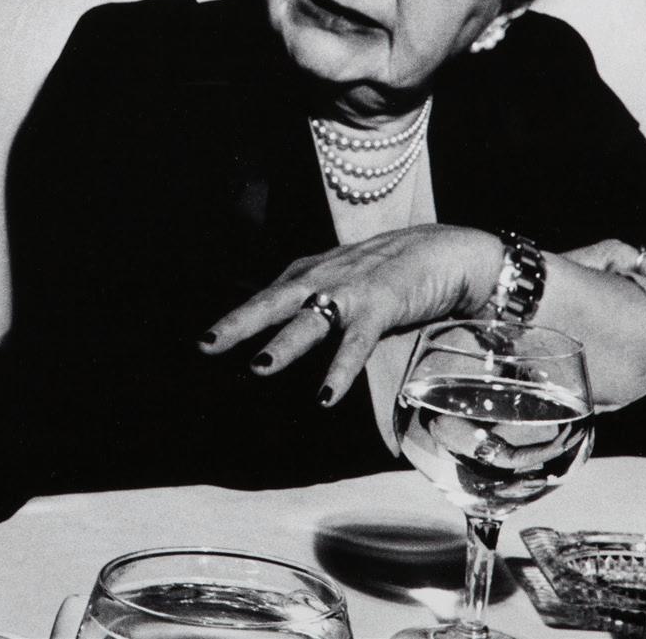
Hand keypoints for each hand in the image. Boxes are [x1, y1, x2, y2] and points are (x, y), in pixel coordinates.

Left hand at [200, 224, 499, 405]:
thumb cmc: (388, 271)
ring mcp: (349, 292)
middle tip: (205, 344)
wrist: (441, 249)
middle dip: (238, 323)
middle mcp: (322, 278)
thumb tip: (283, 332)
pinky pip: (355, 344)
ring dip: (284, 345)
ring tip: (259, 367)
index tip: (204, 341)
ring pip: (309, 322)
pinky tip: (324, 398)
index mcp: (309, 272)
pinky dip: (339, 371)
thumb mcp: (341, 280)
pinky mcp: (379, 307)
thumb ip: (313, 301)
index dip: (236, 318)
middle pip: (272, 302)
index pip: (265, 297)